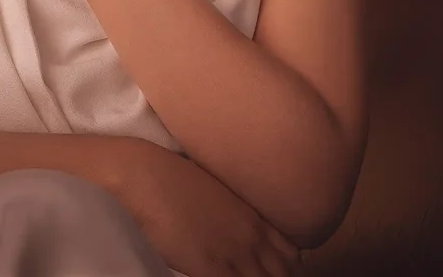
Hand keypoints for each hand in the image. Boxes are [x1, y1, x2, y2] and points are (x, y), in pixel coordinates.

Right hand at [116, 140, 303, 276]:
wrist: (150, 175)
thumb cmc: (178, 179)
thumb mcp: (219, 195)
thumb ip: (237, 216)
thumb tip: (241, 233)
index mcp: (255, 217)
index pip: (291, 254)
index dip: (289, 268)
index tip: (281, 271)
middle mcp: (251, 238)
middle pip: (284, 273)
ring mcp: (233, 255)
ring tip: (242, 275)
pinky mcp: (210, 268)